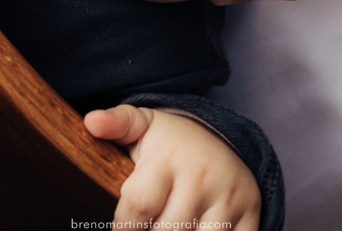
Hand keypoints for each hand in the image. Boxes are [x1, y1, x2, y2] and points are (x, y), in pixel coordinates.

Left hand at [85, 105, 259, 230]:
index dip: (123, 228)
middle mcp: (202, 178)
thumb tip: (91, 121)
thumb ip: (116, 124)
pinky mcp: (250, 216)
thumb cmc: (171, 142)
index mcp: (169, 158)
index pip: (138, 206)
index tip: (122, 228)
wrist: (223, 140)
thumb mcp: (142, 125)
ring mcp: (229, 199)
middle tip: (147, 224)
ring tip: (168, 227)